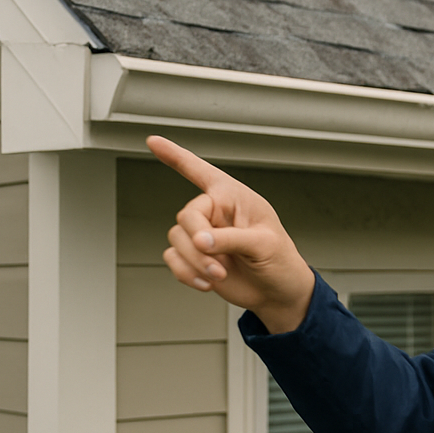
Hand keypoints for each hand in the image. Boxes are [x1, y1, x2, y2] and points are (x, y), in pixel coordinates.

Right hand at [147, 136, 315, 332]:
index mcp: (233, 197)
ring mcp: (203, 234)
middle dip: (198, 243)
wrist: (276, 292)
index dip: (175, 156)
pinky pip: (173, 258)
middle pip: (186, 216)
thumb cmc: (280, 260)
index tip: (153, 140)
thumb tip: (201, 241)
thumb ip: (232, 239)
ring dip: (195, 262)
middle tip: (218, 265)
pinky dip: (186, 273)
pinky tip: (206, 283)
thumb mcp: (264, 245)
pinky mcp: (194, 256)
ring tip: (219, 275)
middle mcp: (215, 211)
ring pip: (176, 239)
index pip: (201, 171)